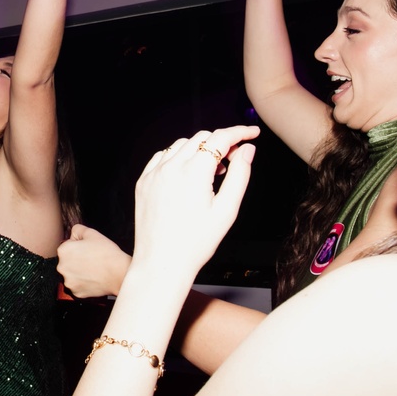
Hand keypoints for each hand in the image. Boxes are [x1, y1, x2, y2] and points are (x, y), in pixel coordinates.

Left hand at [57, 224, 131, 297]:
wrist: (119, 273)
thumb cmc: (106, 253)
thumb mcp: (91, 233)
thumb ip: (77, 229)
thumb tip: (72, 234)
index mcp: (63, 251)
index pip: (67, 246)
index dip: (79, 246)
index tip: (88, 250)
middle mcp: (62, 267)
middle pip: (68, 261)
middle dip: (77, 260)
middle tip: (92, 259)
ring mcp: (69, 282)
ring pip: (72, 275)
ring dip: (79, 272)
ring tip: (93, 269)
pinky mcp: (76, 292)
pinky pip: (78, 286)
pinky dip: (84, 283)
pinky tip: (94, 278)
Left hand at [131, 126, 258, 283]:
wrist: (161, 263)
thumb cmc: (196, 243)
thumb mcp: (227, 210)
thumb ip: (240, 175)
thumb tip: (247, 150)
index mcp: (193, 172)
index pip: (220, 138)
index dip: (240, 132)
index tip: (252, 133)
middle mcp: (170, 167)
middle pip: (201, 137)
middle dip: (221, 142)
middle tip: (235, 159)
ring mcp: (154, 173)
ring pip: (181, 145)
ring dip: (200, 149)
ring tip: (212, 172)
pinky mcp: (143, 182)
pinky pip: (162, 157)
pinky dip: (178, 157)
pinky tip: (188, 174)